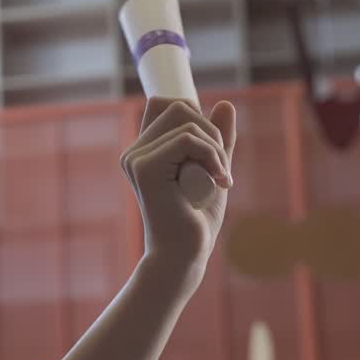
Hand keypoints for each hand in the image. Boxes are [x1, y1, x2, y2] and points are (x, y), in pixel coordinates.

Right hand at [120, 97, 236, 287]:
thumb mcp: (214, 170)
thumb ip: (217, 140)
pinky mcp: (144, 168)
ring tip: (220, 178)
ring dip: (216, 148)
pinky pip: (188, 139)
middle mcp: (134, 152)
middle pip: (180, 107)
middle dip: (212, 132)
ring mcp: (136, 158)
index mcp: (144, 151)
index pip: (166, 104)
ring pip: (187, 121)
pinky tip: (219, 181)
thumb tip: (225, 104)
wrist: (185, 255)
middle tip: (221, 169)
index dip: (194, 114)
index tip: (212, 150)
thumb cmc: (197, 220)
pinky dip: (212, 156)